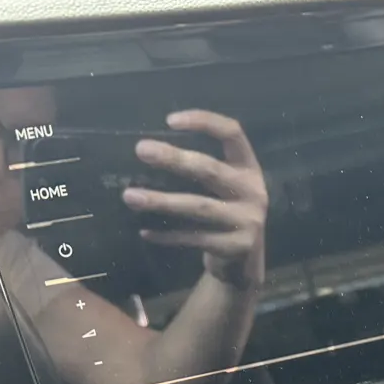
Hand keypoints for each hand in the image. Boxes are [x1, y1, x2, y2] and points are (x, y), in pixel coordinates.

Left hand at [121, 110, 267, 289]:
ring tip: (130, 196)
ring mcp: (247, 220)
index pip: (232, 133)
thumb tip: (151, 150)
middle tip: (141, 150)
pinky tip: (145, 232)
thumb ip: (203, 168)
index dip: (204, 121)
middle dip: (174, 159)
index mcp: (249, 168)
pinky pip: (194, 238)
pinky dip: (167, 236)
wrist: (245, 262)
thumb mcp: (227, 186)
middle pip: (210, 170)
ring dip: (161, 201)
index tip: (169, 120)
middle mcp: (252, 191)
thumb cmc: (226, 213)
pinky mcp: (236, 247)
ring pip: (198, 207)